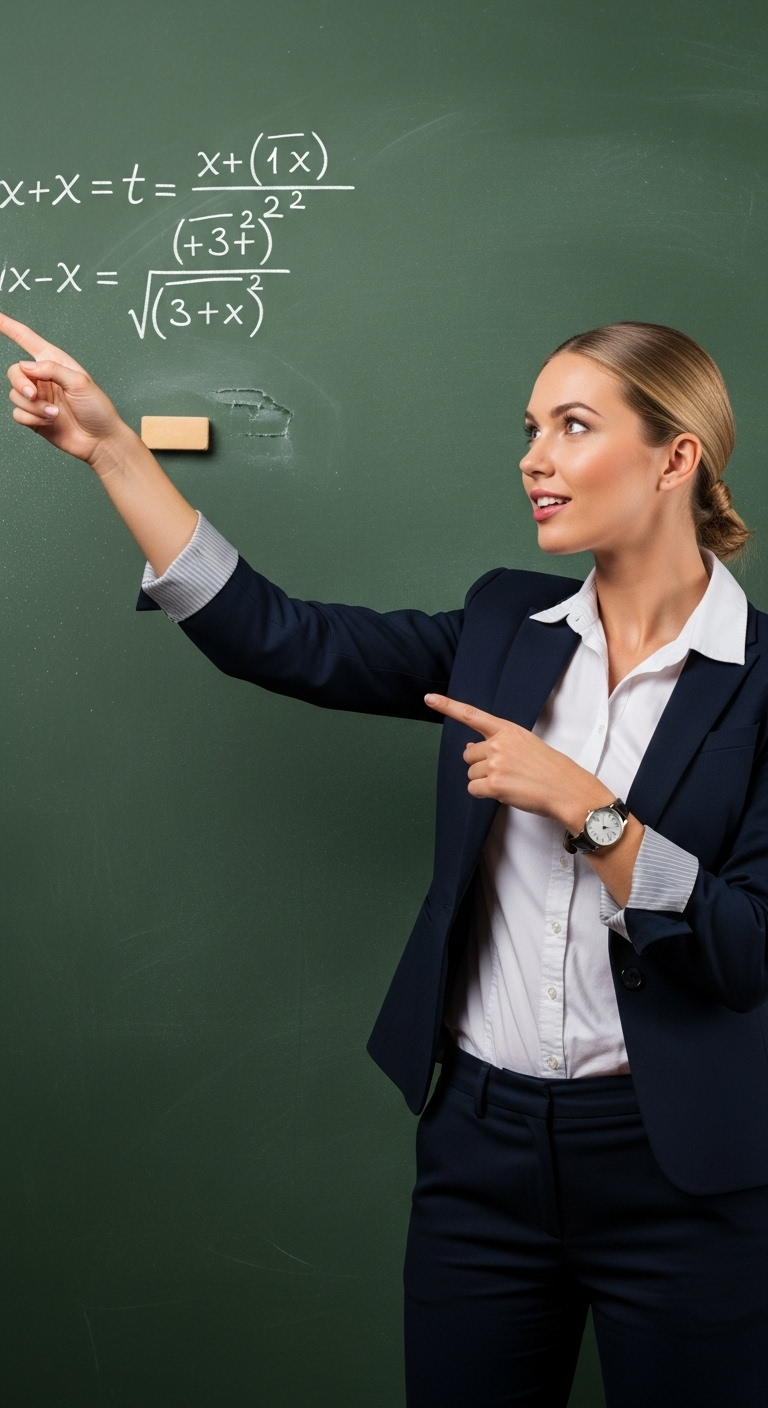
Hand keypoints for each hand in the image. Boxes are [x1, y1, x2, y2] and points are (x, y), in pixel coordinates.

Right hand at [2, 312, 126, 470]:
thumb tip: (26, 366)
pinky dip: (31, 418)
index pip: (27, 340)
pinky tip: (49, 421)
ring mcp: (38, 399)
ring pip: (15, 395)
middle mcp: (43, 379)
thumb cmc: (97, 409)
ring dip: (33, 406)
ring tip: (54, 412)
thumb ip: (51, 369)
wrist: (100, 440)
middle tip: (33, 393)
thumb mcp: (79, 382)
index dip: (9, 327)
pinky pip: (18, 414)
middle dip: (20, 383)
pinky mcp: (34, 417)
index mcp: (54, 362)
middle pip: (14, 372)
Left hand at [424, 692, 645, 906]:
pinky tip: (505, 792)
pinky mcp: (494, 784)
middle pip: (468, 754)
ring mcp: (496, 763)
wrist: (567, 789)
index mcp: (508, 729)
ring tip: (511, 782)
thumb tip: (470, 747)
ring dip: (485, 781)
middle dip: (480, 765)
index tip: (429, 698)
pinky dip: (485, 794)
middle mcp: (499, 743)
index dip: (448, 706)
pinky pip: (474, 789)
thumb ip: (498, 743)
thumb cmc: (551, 769)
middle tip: (504, 772)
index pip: (472, 714)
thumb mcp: (526, 744)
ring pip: (471, 774)